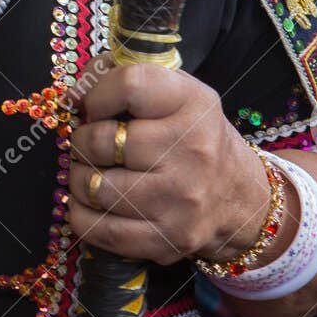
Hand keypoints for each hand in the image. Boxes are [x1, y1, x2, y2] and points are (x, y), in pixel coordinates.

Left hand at [67, 58, 271, 266]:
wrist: (241, 199)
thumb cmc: (195, 139)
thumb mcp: (178, 94)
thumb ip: (126, 77)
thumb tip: (75, 94)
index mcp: (194, 104)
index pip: (130, 84)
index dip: (98, 94)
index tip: (94, 107)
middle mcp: (192, 151)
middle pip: (101, 141)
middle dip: (82, 142)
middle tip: (91, 145)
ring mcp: (180, 200)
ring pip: (93, 186)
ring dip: (80, 178)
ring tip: (92, 173)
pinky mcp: (167, 239)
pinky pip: (98, 229)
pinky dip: (82, 215)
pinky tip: (92, 204)